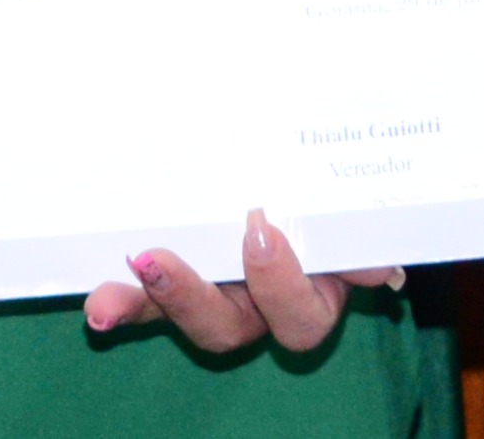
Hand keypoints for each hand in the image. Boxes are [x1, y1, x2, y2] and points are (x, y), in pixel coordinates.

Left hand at [82, 211, 400, 354]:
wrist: (273, 157)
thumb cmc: (313, 181)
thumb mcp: (339, 204)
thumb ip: (355, 234)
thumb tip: (385, 268)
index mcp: (309, 290)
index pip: (302, 314)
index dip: (281, 284)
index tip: (260, 231)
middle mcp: (258, 307)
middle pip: (233, 327)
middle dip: (197, 296)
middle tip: (165, 255)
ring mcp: (212, 298)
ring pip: (189, 319)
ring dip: (157, 299)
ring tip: (125, 278)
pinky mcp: (167, 287)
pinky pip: (142, 304)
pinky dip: (119, 305)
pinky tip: (98, 308)